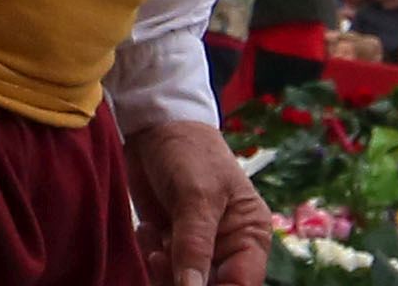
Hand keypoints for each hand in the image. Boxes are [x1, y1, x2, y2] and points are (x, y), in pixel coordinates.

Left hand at [124, 108, 268, 285]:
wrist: (155, 127)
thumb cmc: (190, 152)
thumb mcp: (196, 196)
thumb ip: (194, 245)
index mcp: (250, 236)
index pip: (243, 284)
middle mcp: (230, 248)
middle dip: (184, 281)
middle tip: (161, 256)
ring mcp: (200, 248)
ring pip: (184, 284)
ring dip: (164, 271)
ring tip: (154, 238)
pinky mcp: (174, 246)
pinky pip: (163, 271)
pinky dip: (151, 257)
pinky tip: (148, 230)